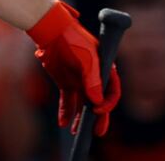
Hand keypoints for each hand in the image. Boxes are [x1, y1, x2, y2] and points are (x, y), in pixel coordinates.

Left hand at [26, 0, 121, 135]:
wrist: (52, 32)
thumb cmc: (73, 40)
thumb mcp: (86, 59)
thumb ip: (92, 80)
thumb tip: (97, 101)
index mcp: (105, 69)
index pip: (112, 91)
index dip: (108, 103)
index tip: (98, 110)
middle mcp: (94, 77)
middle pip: (99, 102)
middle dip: (99, 118)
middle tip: (97, 132)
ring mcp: (80, 81)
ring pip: (83, 105)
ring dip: (81, 119)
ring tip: (77, 132)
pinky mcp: (66, 83)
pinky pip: (68, 101)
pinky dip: (66, 112)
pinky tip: (63, 123)